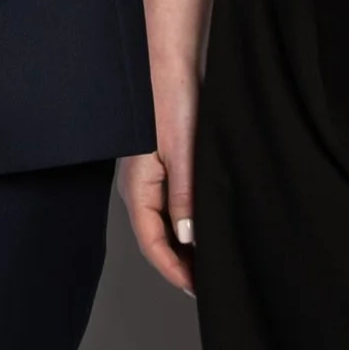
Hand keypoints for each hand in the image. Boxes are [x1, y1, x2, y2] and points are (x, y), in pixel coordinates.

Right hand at [117, 75, 198, 294]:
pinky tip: (205, 226)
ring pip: (163, 223)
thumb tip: (189, 240)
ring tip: (211, 261)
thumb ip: (185, 199)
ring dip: (184, 245)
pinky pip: (169, 205)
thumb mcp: (182, 154)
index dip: (174, 271)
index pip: (151, 243)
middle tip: (209, 283)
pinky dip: (186, 223)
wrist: (169, 60)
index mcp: (137, 187)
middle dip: (179, 264)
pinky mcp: (161, 163)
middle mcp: (138, 185)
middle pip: (155, 237)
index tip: (198, 290)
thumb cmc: (171, 101)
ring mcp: (148, 175)